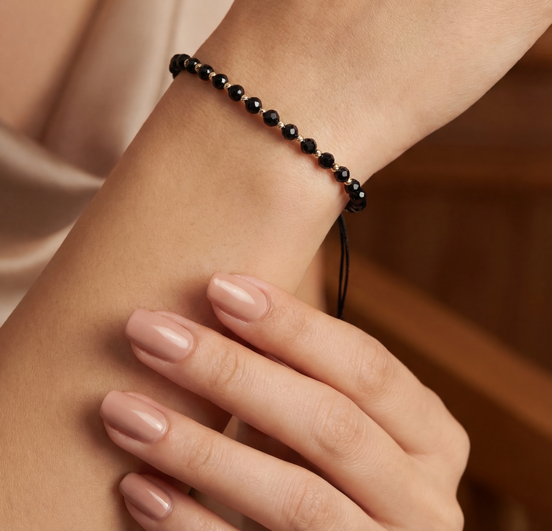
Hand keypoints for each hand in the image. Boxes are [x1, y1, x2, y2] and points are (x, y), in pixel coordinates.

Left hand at [100, 272, 468, 528]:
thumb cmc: (330, 470)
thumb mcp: (339, 420)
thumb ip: (304, 372)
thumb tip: (221, 290)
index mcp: (431, 437)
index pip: (367, 367)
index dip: (294, 325)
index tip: (217, 286)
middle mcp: (424, 500)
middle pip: (328, 425)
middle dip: (233, 372)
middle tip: (151, 331)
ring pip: (295, 498)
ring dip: (199, 449)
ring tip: (124, 409)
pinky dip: (191, 523)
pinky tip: (138, 486)